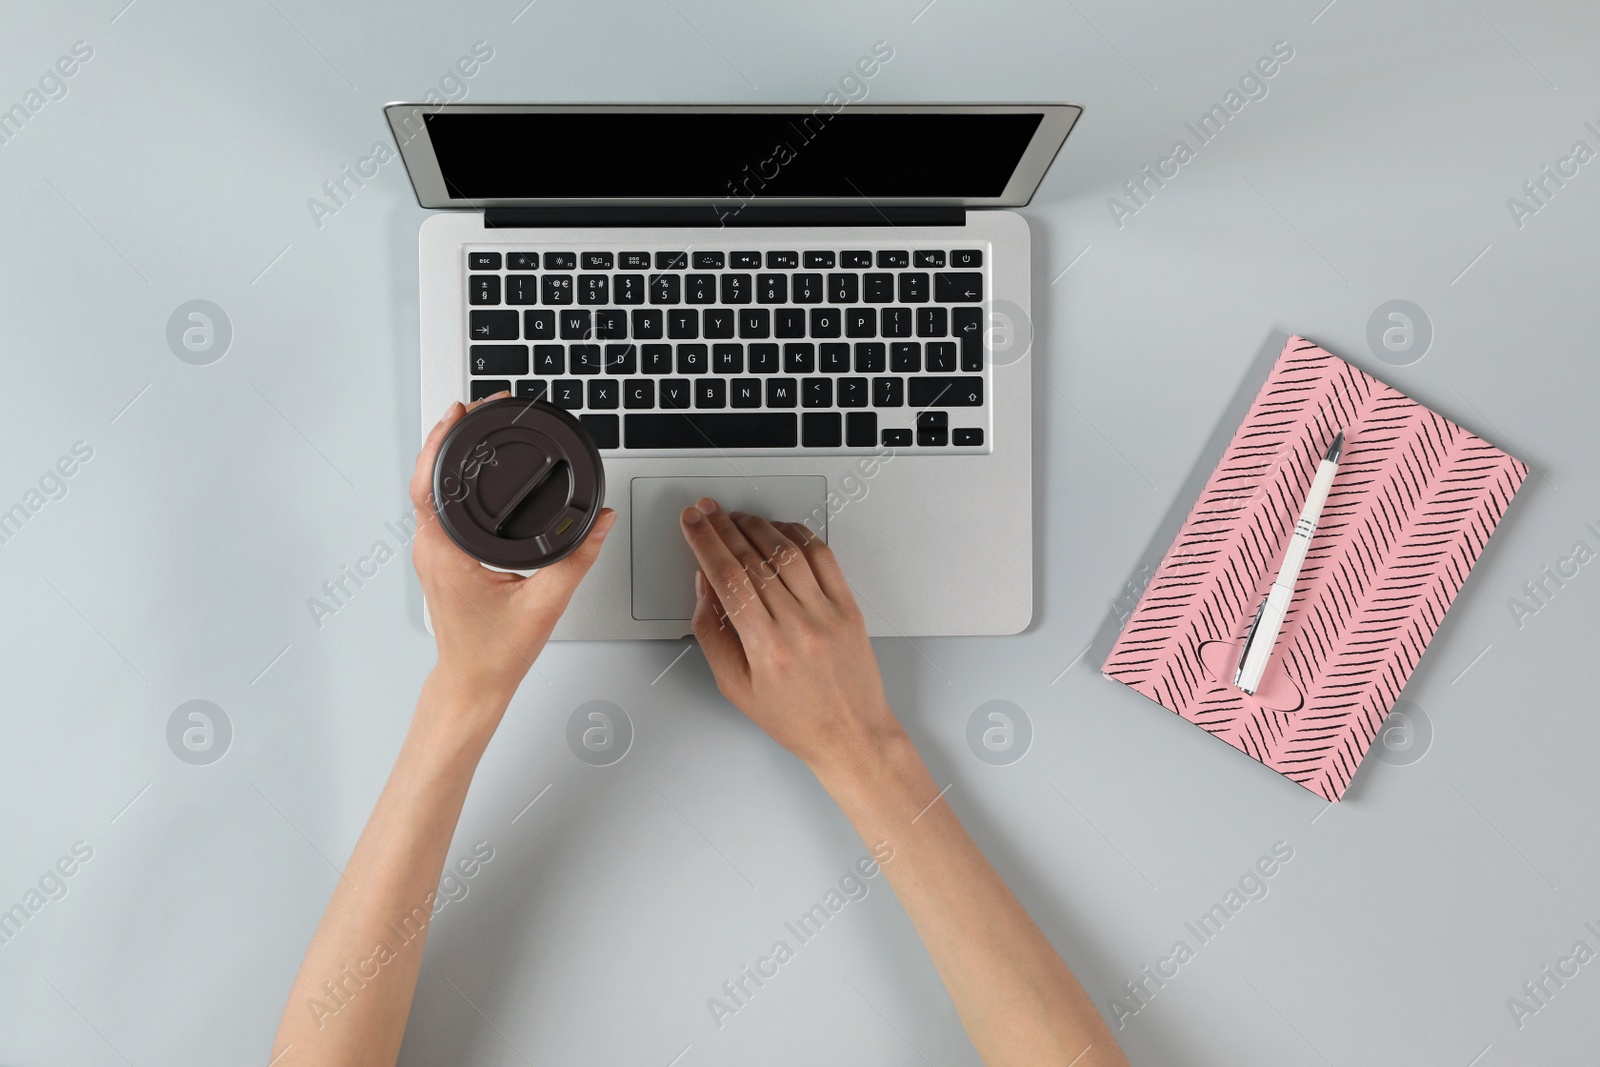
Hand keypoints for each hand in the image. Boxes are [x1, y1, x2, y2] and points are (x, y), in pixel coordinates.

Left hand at [409, 396, 615, 722]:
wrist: (474, 684)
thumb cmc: (496, 653)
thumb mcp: (546, 603)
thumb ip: (578, 557)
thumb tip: (600, 520)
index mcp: (446, 555)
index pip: (430, 484)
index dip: (441, 443)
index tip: (459, 414)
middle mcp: (431, 549)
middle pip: (426, 477)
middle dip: (449, 436)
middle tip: (477, 407)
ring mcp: (432, 552)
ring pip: (430, 490)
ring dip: (448, 457)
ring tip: (472, 425)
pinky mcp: (440, 556)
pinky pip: (439, 507)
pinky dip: (452, 480)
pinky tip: (470, 468)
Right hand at [679, 497, 902, 780]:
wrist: (851, 735)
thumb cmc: (795, 719)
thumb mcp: (735, 687)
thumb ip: (712, 634)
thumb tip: (704, 585)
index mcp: (767, 648)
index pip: (728, 578)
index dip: (705, 543)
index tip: (692, 523)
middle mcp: (799, 625)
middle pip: (753, 558)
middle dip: (723, 527)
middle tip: (706, 511)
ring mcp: (827, 612)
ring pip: (787, 551)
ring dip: (757, 526)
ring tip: (736, 518)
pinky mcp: (848, 606)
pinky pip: (823, 557)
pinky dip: (798, 535)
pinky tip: (780, 530)